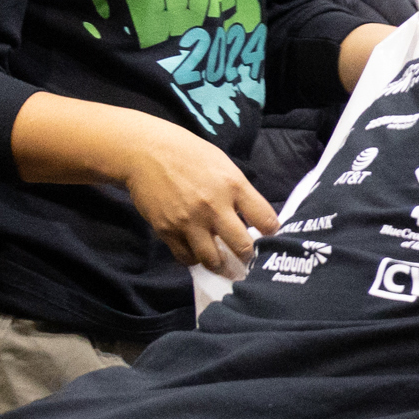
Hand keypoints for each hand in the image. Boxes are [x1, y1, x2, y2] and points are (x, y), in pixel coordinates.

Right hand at [113, 118, 280, 273]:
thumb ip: (240, 192)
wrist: (146, 151)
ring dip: (221, 266)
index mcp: (234, 186)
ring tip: (225, 266)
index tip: (270, 239)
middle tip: (249, 261)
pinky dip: (194, 259)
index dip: (272, 233)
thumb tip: (254, 218)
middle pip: (242, 247)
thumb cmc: (189, 155)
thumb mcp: (224, 165)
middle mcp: (214, 206)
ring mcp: (189, 221)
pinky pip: (185, 257)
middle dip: (249, 258)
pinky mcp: (167, 230)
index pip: (266, 220)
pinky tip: (198, 254)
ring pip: (213, 260)